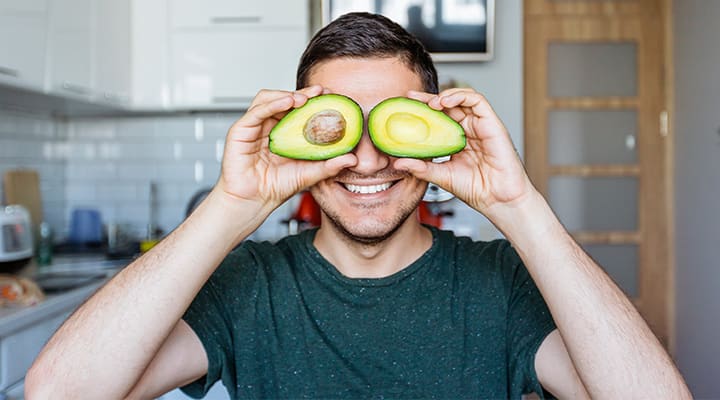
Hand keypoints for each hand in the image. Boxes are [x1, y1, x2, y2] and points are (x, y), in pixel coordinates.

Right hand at [215, 85, 355, 210]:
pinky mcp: (240, 131)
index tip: (331, 96)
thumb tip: (352, 159)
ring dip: (287, 94)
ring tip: (304, 98)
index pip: (298, 108)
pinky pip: (256, 111)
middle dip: (304, 93)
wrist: (253, 203)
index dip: (314, 100)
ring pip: (268, 98)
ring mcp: (253, 127)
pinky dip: (272, 103)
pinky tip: (287, 102)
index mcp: (283, 132)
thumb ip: (329, 165)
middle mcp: (268, 126)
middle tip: (321, 92)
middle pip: (284, 99)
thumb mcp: (309, 174)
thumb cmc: (274, 187)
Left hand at [394, 88, 535, 216]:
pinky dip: (461, 96)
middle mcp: (469, 130)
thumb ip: (421, 167)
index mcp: (457, 140)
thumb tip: (399, 162)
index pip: (439, 118)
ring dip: (445, 95)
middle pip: (449, 105)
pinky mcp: (493, 124)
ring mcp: (481, 126)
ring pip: (463, 98)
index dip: (423, 109)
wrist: (498, 201)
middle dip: (429, 98)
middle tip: (412, 97)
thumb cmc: (476, 190)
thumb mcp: (441, 176)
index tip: (406, 106)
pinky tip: (446, 102)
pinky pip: (478, 101)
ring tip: (431, 103)